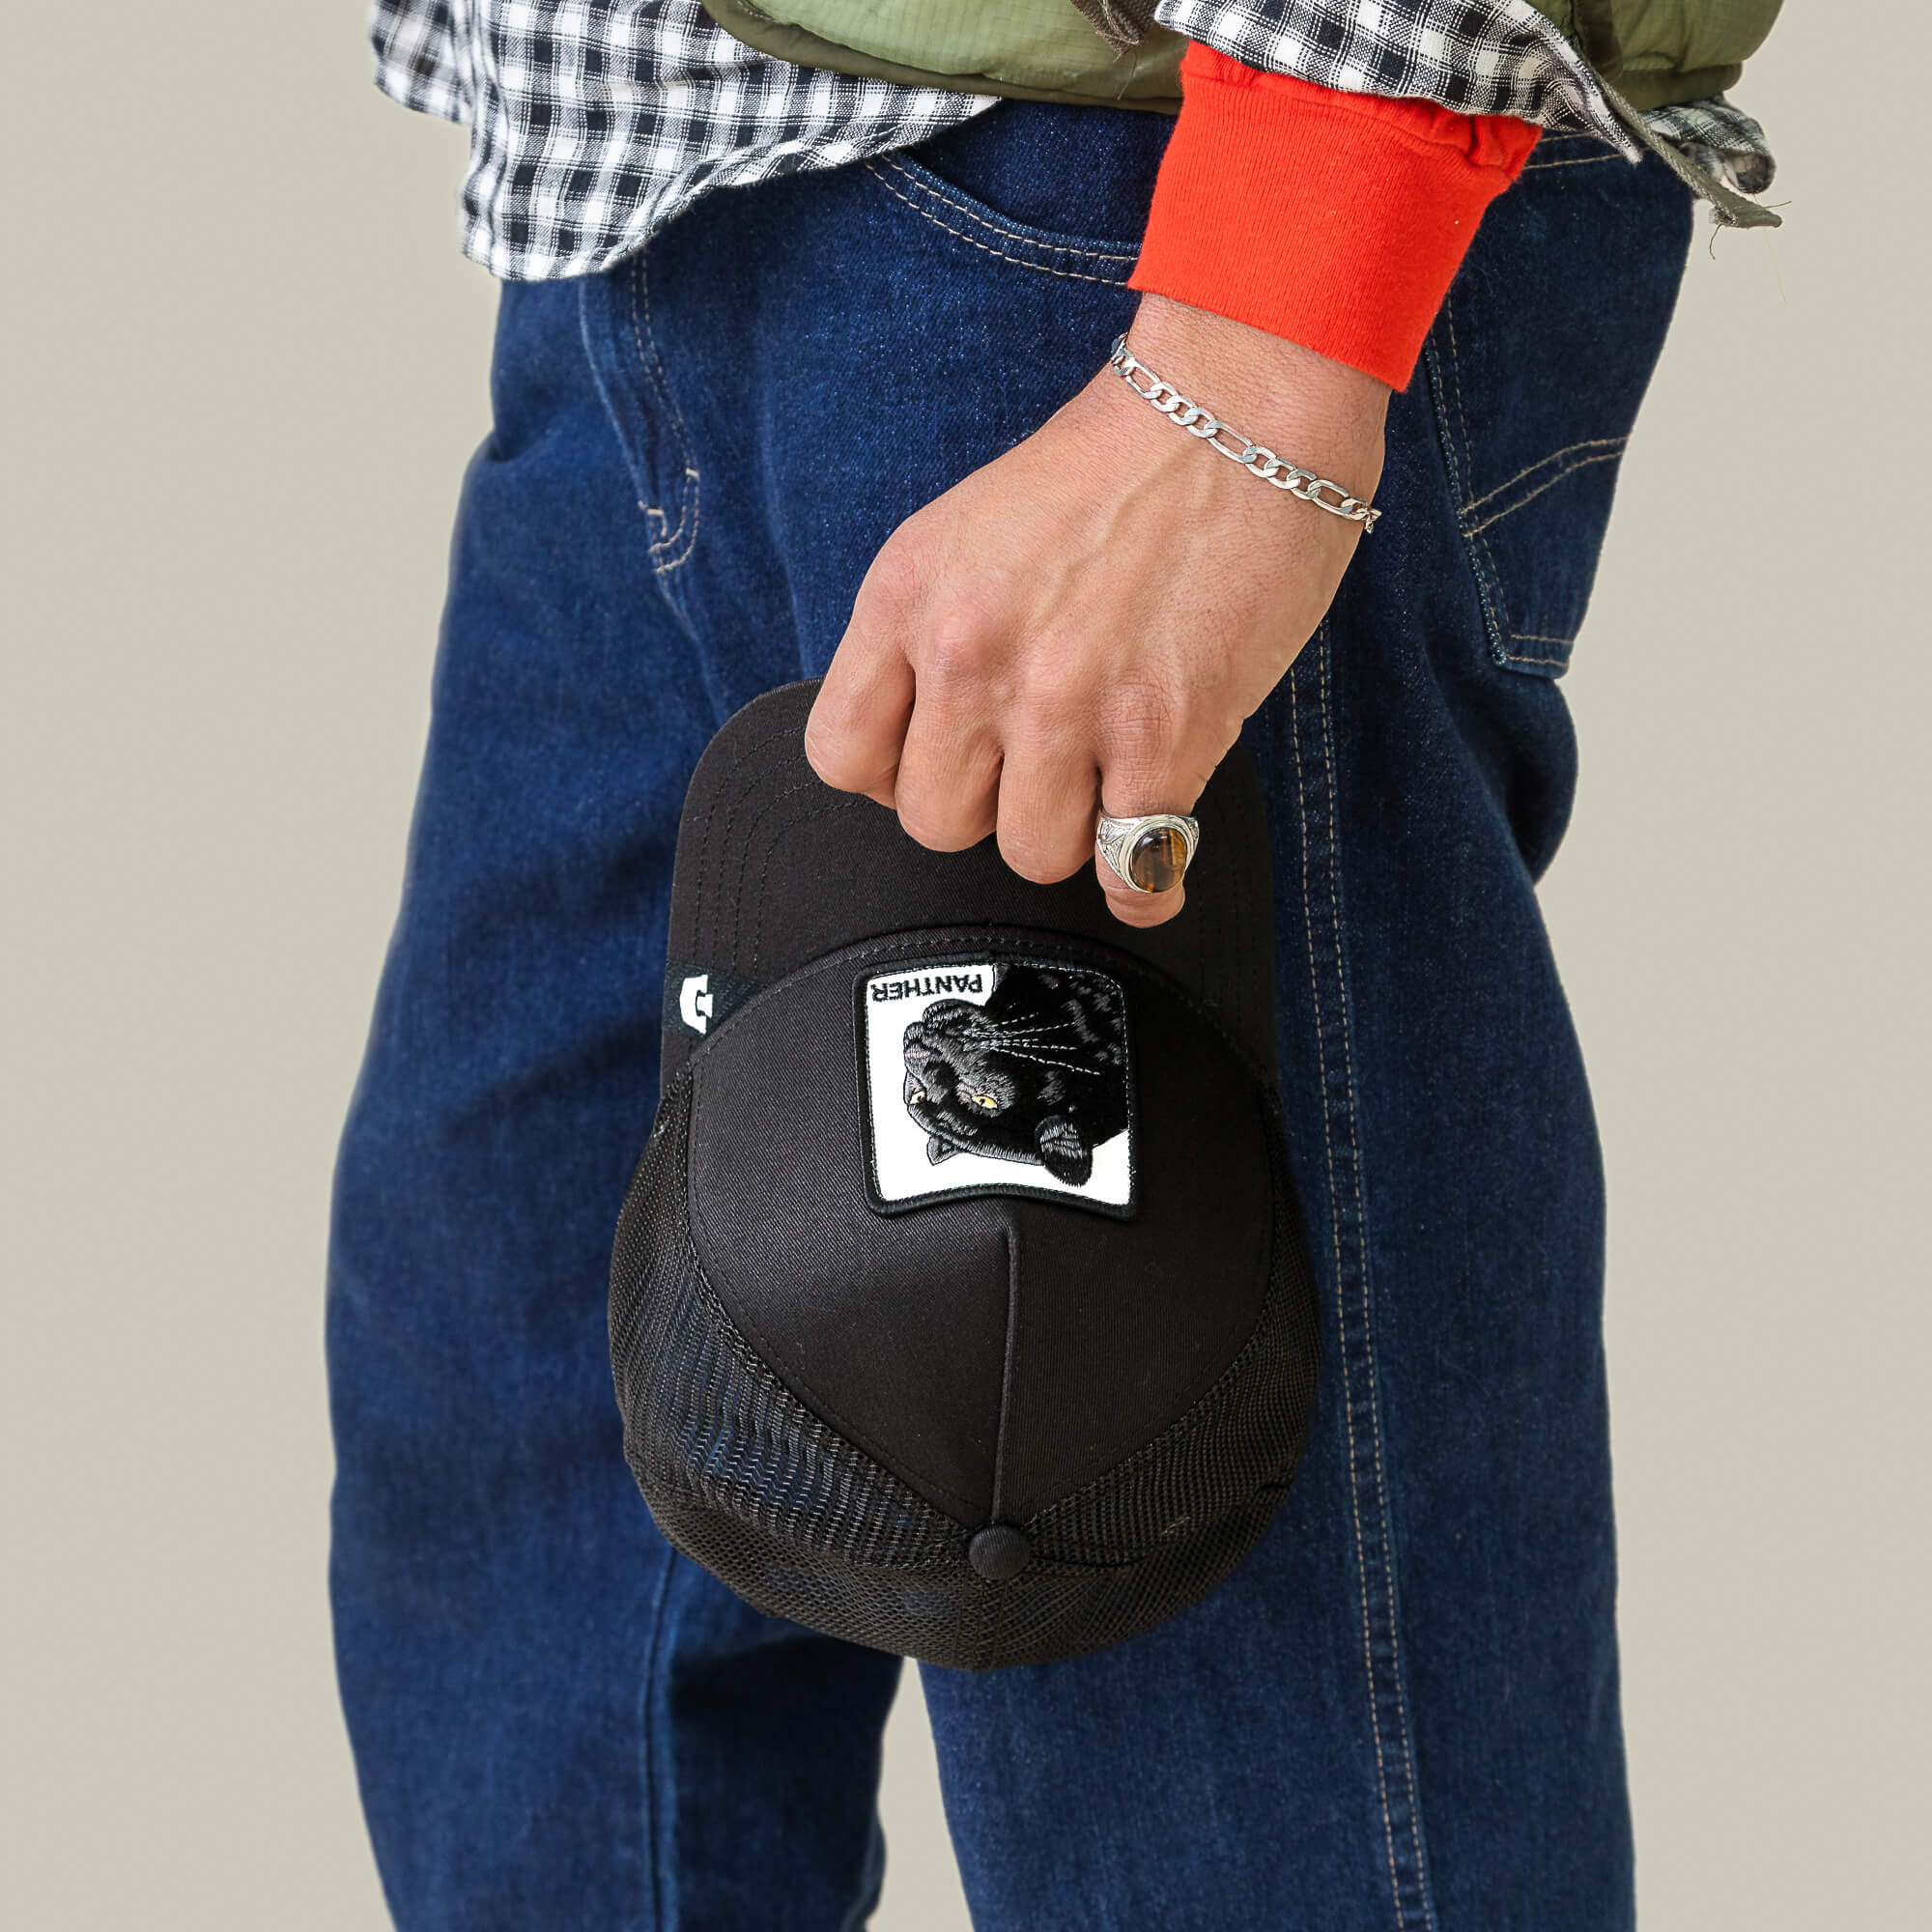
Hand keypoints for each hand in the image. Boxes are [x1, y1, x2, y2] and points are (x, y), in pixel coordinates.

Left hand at [804, 294, 1389, 926]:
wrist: (1237, 410)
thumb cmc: (1115, 468)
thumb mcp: (968, 533)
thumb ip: (931, 634)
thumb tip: (929, 746)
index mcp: (907, 596)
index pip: (841, 756)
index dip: (893, 776)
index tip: (941, 761)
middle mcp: (971, 655)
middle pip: (935, 821)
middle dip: (987, 808)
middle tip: (1037, 769)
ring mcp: (1063, 702)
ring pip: (1030, 853)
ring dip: (1072, 835)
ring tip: (1106, 787)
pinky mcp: (1161, 737)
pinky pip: (1130, 871)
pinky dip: (1147, 883)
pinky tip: (1157, 858)